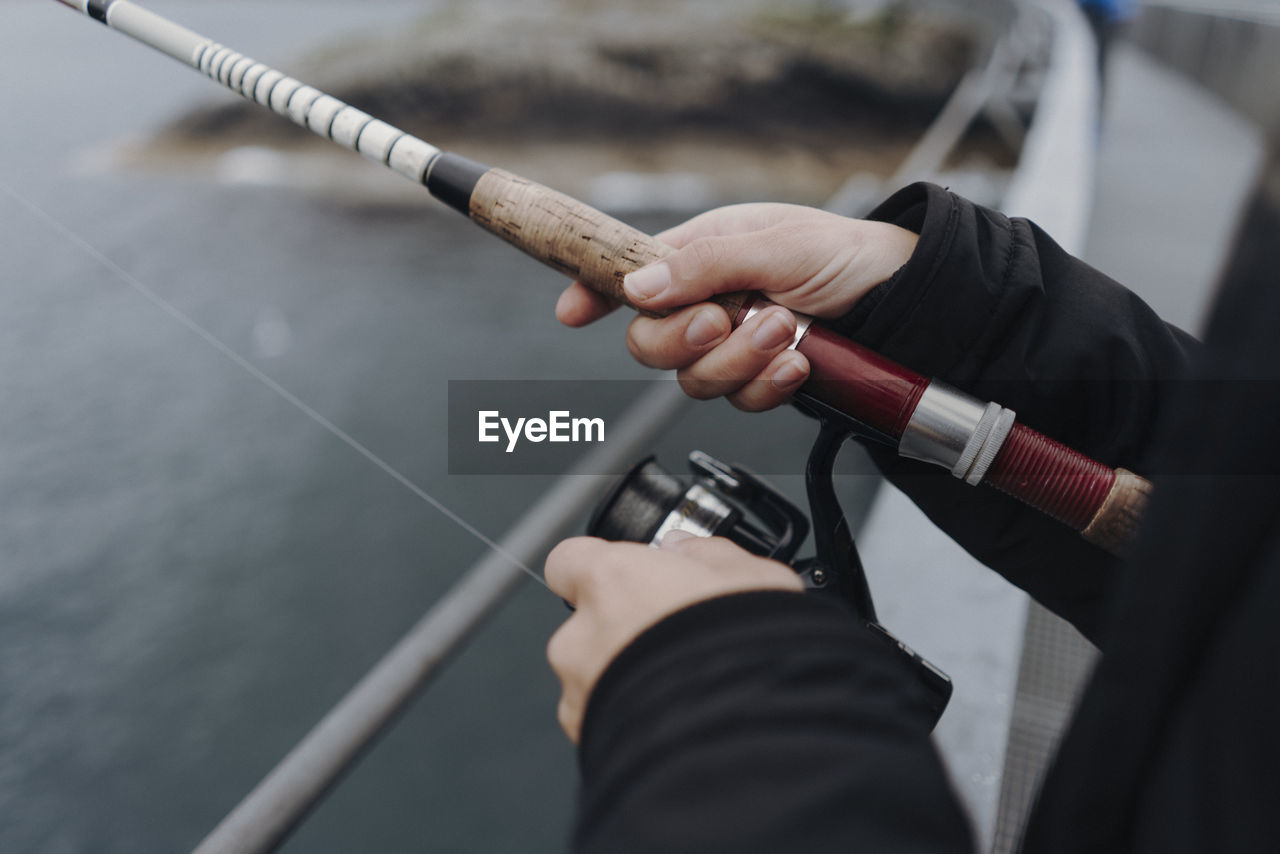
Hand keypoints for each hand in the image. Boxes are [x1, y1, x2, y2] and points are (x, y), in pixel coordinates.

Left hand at [545, 533, 803, 743]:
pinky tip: (668, 719)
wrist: (743, 737)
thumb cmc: (746, 652)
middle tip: (669, 639)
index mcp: (611, 579)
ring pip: (589, 675)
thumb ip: (707, 553)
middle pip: (584, 622)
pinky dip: (624, 718)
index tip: (625, 576)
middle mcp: (581, 633)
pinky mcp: (587, 738)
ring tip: (676, 688)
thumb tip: (685, 548)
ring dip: (620, 677)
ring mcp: (580, 690)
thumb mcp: (752, 577)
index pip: (568, 559)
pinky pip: (597, 720)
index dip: (596, 567)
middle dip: (618, 630)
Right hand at [556, 203, 917, 410]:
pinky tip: (796, 362)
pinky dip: (766, 386)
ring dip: (739, 360)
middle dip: (684, 340)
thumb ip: (705, 265)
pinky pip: (739, 401)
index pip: (630, 274)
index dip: (593, 291)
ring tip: (785, 330)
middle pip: (649, 344)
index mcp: (700, 256)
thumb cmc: (845, 254)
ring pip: (693, 380)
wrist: (904, 302)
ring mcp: (732, 346)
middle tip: (725, 320)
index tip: (571, 312)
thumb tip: (638, 286)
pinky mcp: (760, 380)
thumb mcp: (776, 244)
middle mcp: (708, 302)